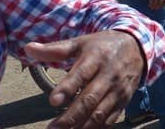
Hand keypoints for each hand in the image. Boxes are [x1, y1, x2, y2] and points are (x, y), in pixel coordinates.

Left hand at [24, 30, 144, 127]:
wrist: (136, 47)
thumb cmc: (102, 46)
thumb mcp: (80, 43)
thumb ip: (55, 49)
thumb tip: (28, 48)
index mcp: (96, 57)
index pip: (81, 74)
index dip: (68, 88)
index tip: (53, 101)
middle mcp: (109, 74)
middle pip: (90, 98)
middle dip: (71, 116)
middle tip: (53, 128)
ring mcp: (118, 89)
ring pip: (100, 112)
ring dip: (81, 126)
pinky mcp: (124, 100)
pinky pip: (110, 119)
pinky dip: (96, 128)